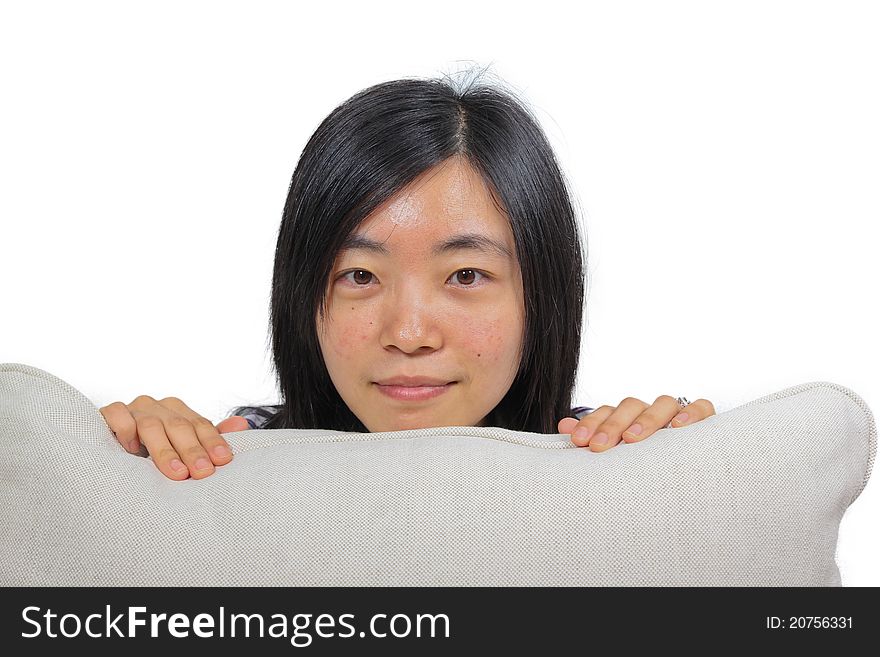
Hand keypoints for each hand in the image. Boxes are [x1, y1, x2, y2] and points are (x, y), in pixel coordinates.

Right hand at [99, 395, 249, 479]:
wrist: (107, 460)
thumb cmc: (149, 456)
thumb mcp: (181, 452)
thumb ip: (209, 438)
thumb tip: (242, 424)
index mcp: (178, 412)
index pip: (200, 425)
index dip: (212, 442)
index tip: (223, 461)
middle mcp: (157, 407)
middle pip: (179, 426)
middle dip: (192, 450)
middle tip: (202, 473)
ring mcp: (132, 409)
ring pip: (151, 424)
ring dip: (164, 450)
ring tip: (176, 473)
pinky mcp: (107, 414)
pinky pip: (117, 415)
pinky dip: (125, 429)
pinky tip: (132, 450)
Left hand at [558, 395, 715, 451]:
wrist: (687, 472)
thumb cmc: (643, 464)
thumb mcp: (616, 454)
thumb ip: (592, 439)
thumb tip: (564, 426)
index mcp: (627, 417)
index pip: (606, 412)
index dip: (591, 424)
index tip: (578, 442)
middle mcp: (650, 411)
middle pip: (630, 406)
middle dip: (612, 426)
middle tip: (599, 448)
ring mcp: (677, 413)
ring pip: (663, 404)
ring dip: (647, 420)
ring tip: (632, 439)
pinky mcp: (705, 420)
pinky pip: (702, 408)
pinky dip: (692, 413)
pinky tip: (679, 428)